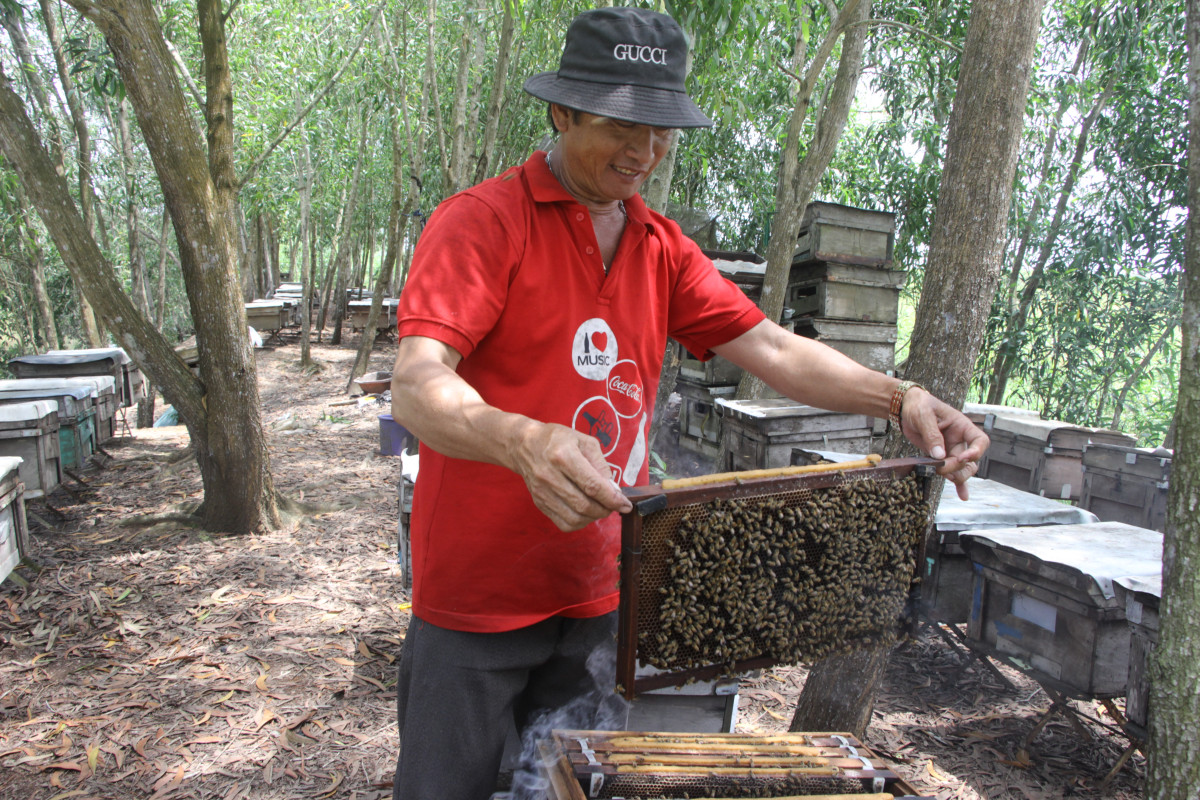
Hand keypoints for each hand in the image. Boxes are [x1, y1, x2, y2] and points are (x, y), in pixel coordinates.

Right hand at [508, 421, 632, 531]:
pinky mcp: (539, 502)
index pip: (592, 485)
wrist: (525, 445)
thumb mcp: (583, 440)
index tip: (626, 504)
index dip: (612, 499)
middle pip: (584, 504)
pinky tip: (586, 512)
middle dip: (606, 509)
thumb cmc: (557, 439)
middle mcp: (550, 475)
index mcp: (563, 455)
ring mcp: (542, 492)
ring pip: (574, 518)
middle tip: (615, 505)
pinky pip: (563, 523)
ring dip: (594, 517)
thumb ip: (601, 464)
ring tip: (601, 507)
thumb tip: (614, 489)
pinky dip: (580, 523)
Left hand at [900, 388, 989, 500]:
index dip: (976, 452)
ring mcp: (951, 450)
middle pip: (970, 461)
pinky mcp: (940, 457)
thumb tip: (940, 455)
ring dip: (956, 477)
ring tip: (944, 477)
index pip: (980, 440)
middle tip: (940, 468)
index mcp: (961, 426)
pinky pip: (952, 472)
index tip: (963, 458)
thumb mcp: (924, 416)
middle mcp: (960, 440)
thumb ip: (932, 434)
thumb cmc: (918, 406)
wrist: (906, 409)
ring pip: (962, 469)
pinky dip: (958, 484)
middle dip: (957, 468)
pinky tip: (963, 495)